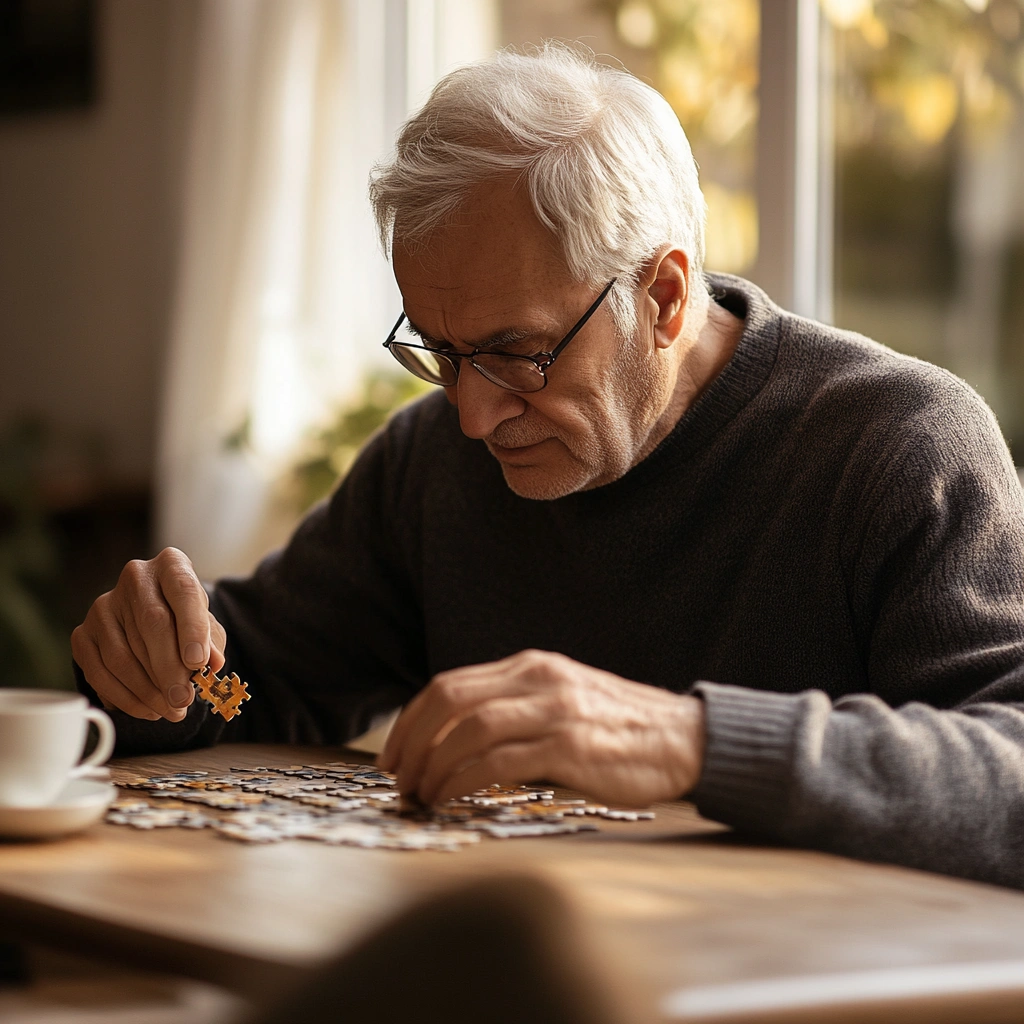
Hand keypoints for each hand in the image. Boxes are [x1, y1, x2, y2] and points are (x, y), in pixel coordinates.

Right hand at [71, 547, 225, 721]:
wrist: (154, 619)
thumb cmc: (187, 622)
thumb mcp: (208, 626)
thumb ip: (211, 642)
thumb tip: (212, 663)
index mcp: (172, 565)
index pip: (183, 590)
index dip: (192, 628)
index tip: (199, 663)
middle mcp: (135, 578)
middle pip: (152, 624)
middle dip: (169, 669)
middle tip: (183, 700)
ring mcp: (104, 605)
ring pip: (123, 654)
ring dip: (148, 690)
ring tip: (171, 710)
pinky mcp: (81, 633)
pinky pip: (99, 672)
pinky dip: (125, 697)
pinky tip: (147, 709)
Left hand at [379, 649, 704, 806]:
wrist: (686, 739)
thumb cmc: (619, 728)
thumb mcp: (563, 698)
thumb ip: (516, 707)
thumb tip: (454, 740)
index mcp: (531, 666)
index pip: (450, 684)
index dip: (411, 720)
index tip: (393, 754)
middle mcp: (539, 680)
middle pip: (449, 699)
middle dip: (412, 740)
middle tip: (398, 777)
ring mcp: (555, 711)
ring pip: (469, 729)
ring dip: (434, 765)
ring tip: (421, 794)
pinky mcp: (571, 747)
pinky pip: (500, 760)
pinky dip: (464, 780)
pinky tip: (452, 798)